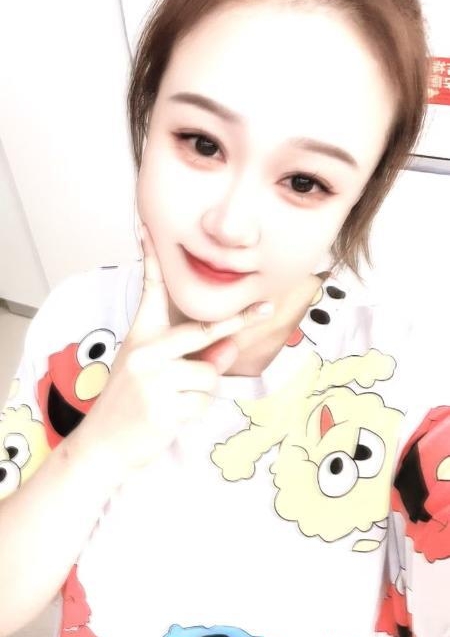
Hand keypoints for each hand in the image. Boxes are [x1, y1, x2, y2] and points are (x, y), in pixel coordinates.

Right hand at [73, 223, 273, 480]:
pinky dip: (196, 413)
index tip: (148, 230)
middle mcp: (144, 352)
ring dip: (202, 391)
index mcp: (139, 337)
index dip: (152, 261)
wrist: (101, 446)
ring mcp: (153, 379)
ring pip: (210, 374)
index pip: (149, 293)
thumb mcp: (152, 373)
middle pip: (202, 329)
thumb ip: (190, 356)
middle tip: (267, 307)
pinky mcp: (162, 406)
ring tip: (174, 402)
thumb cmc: (130, 404)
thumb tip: (231, 345)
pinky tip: (170, 418)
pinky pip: (204, 402)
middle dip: (238, 321)